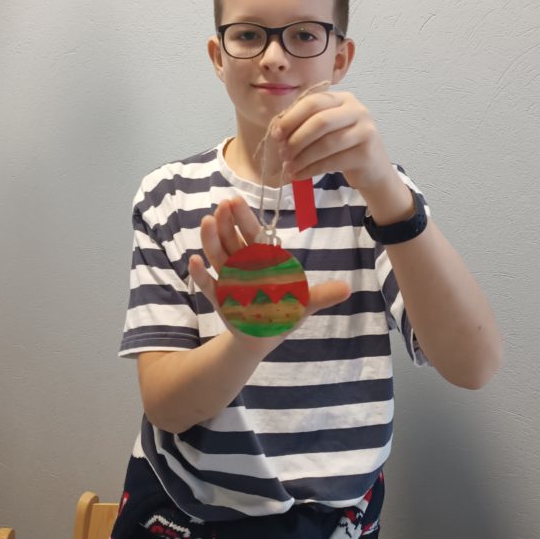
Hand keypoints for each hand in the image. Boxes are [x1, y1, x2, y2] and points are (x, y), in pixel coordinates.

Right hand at [188, 196, 350, 344]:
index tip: (235, 200)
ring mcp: (228, 280)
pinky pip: (208, 285)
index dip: (244, 219)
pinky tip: (192, 261)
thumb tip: (348, 289)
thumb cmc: (283, 313)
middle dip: (226, 223)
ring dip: (211, 240)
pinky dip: (199, 274)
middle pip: (232, 240)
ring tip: (207, 222)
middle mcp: (242, 265)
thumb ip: (321, 295)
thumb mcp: (303, 304)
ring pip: (217, 256)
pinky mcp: (219, 298)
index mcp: (262, 260)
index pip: (253, 234)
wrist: (263, 337)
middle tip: (222, 205)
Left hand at [270, 90, 393, 191]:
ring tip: (289, 167)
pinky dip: (312, 169)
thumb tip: (277, 129)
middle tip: (282, 153)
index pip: (313, 102)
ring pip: (326, 143)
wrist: (373, 168)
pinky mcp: (366, 153)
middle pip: (320, 121)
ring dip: (303, 157)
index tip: (276, 134)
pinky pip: (333, 161)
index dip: (291, 118)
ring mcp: (365, 130)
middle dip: (296, 139)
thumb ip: (305, 123)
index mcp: (343, 99)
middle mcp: (357, 110)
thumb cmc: (343, 146)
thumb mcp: (327, 129)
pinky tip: (300, 175)